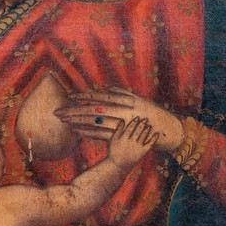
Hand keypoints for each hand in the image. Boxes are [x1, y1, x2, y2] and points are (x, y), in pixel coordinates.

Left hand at [55, 86, 183, 152]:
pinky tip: (76, 131)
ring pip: (95, 122)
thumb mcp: (138, 100)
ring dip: (78, 121)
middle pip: (94, 109)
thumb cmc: (152, 114)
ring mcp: (122, 124)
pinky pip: (101, 135)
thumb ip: (121, 94)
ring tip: (64, 121)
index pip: (101, 97)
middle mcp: (122, 111)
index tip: (70, 96)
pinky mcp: (122, 137)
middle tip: (58, 111)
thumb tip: (105, 89)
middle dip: (75, 110)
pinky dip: (88, 132)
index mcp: (125, 100)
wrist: (167, 131)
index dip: (84, 96)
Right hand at [106, 116, 160, 171]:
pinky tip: (157, 134)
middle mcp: (131, 142)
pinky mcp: (142, 152)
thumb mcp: (113, 140)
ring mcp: (137, 147)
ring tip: (150, 125)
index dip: (134, 122)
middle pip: (138, 130)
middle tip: (146, 119)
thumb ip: (118, 130)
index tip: (137, 117)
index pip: (130, 128)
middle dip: (142, 124)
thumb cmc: (114, 152)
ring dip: (147, 130)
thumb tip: (122, 120)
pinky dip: (154, 139)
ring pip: (144, 136)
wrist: (118, 165)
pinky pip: (150, 144)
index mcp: (123, 138)